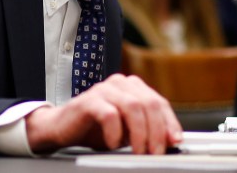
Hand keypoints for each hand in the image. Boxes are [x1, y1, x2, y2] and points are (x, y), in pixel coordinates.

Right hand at [25, 74, 181, 153]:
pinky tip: (113, 144)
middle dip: (157, 131)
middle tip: (156, 152)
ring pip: (132, 107)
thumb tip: (171, 139)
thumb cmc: (95, 128)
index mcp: (131, 87)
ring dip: (140, 133)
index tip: (175, 141)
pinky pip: (109, 115)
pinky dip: (115, 132)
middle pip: (149, 103)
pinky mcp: (88, 101)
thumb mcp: (127, 131)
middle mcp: (119, 84)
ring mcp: (103, 90)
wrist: (61, 128)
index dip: (170, 123)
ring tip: (138, 151)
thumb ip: (147, 129)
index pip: (159, 102)